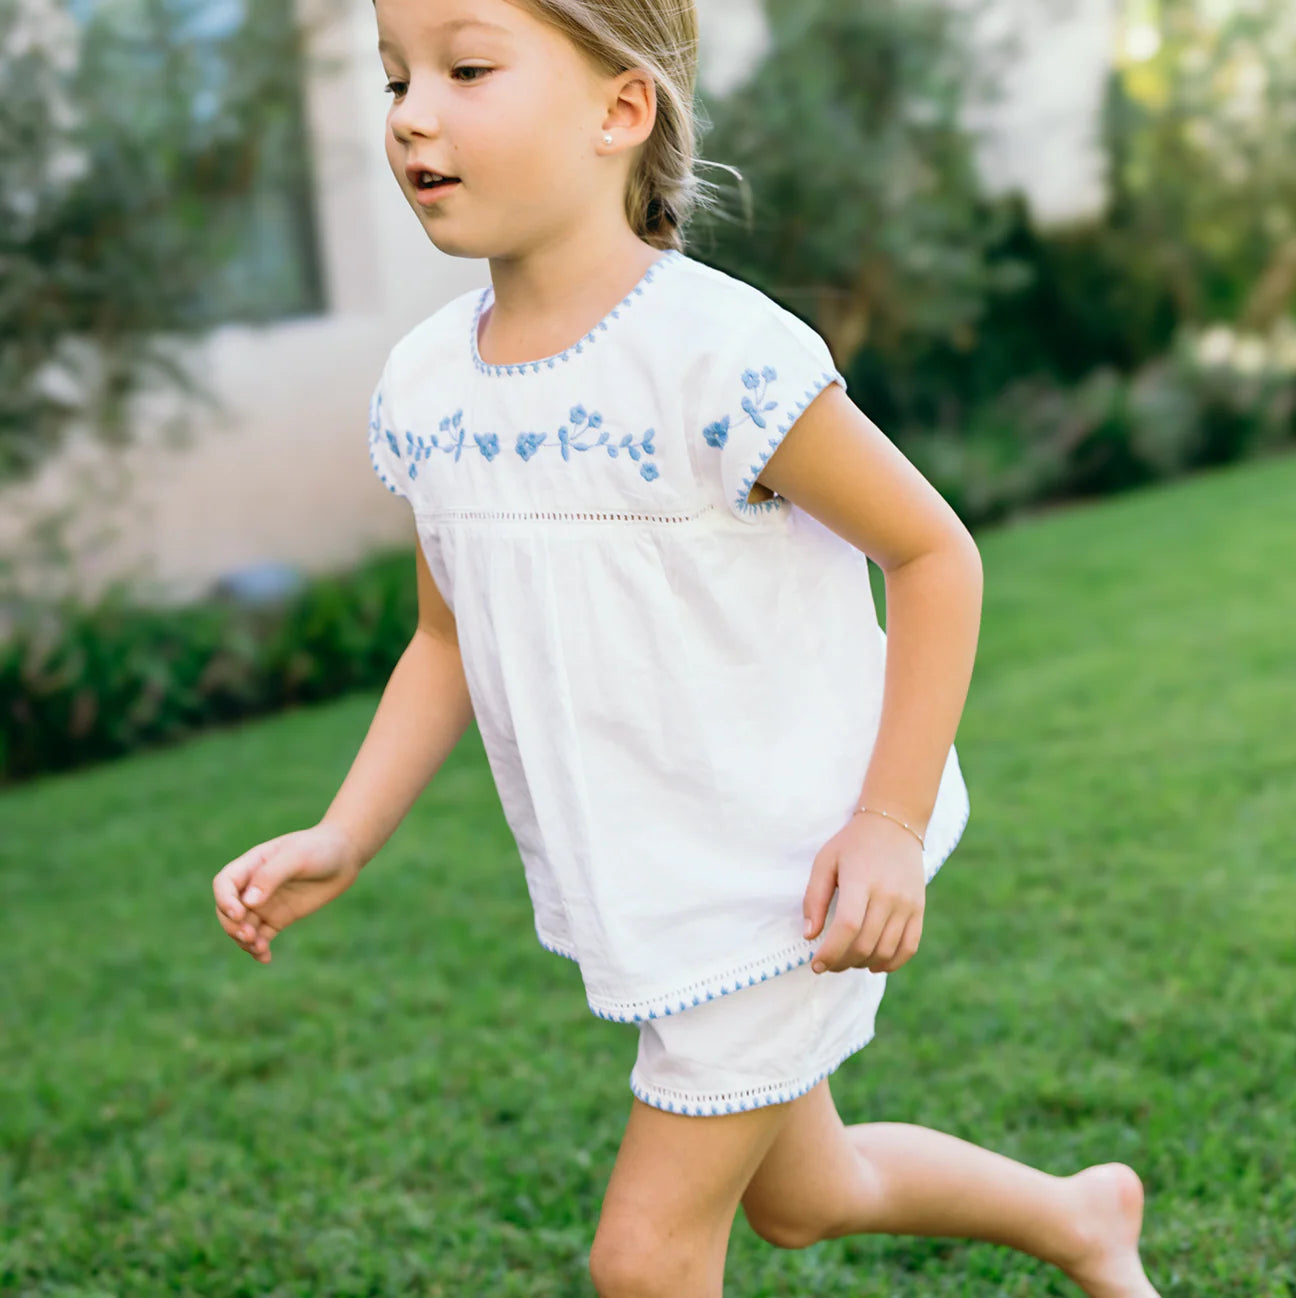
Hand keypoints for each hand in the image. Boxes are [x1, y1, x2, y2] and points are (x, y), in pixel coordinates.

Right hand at [212, 822, 363, 963]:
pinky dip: (259, 949)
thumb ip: (271, 876)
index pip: (225, 884)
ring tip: (259, 949)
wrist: (344, 857)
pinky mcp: (279, 918)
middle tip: (249, 936)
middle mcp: (253, 886)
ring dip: (244, 941)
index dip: (225, 900)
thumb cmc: (319, 849)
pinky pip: (261, 937)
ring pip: (243, 927)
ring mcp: (265, 904)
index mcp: (252, 865)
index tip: (239, 913)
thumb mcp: (296, 856)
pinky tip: (265, 957)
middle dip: (232, 925)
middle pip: (228, 910)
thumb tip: (248, 903)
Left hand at [802, 812, 925, 973]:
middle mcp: (888, 894)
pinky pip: (909, 947)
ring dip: (863, 964)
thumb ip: (813, 898)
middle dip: (842, 962)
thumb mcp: (825, 861)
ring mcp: (907, 903)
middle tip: (828, 964)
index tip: (816, 964)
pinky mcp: (919, 909)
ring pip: (885, 951)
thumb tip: (809, 935)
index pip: (847, 927)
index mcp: (860, 880)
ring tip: (847, 961)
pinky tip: (873, 964)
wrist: (894, 824)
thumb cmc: (853, 844)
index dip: (830, 952)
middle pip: (865, 944)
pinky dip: (891, 963)